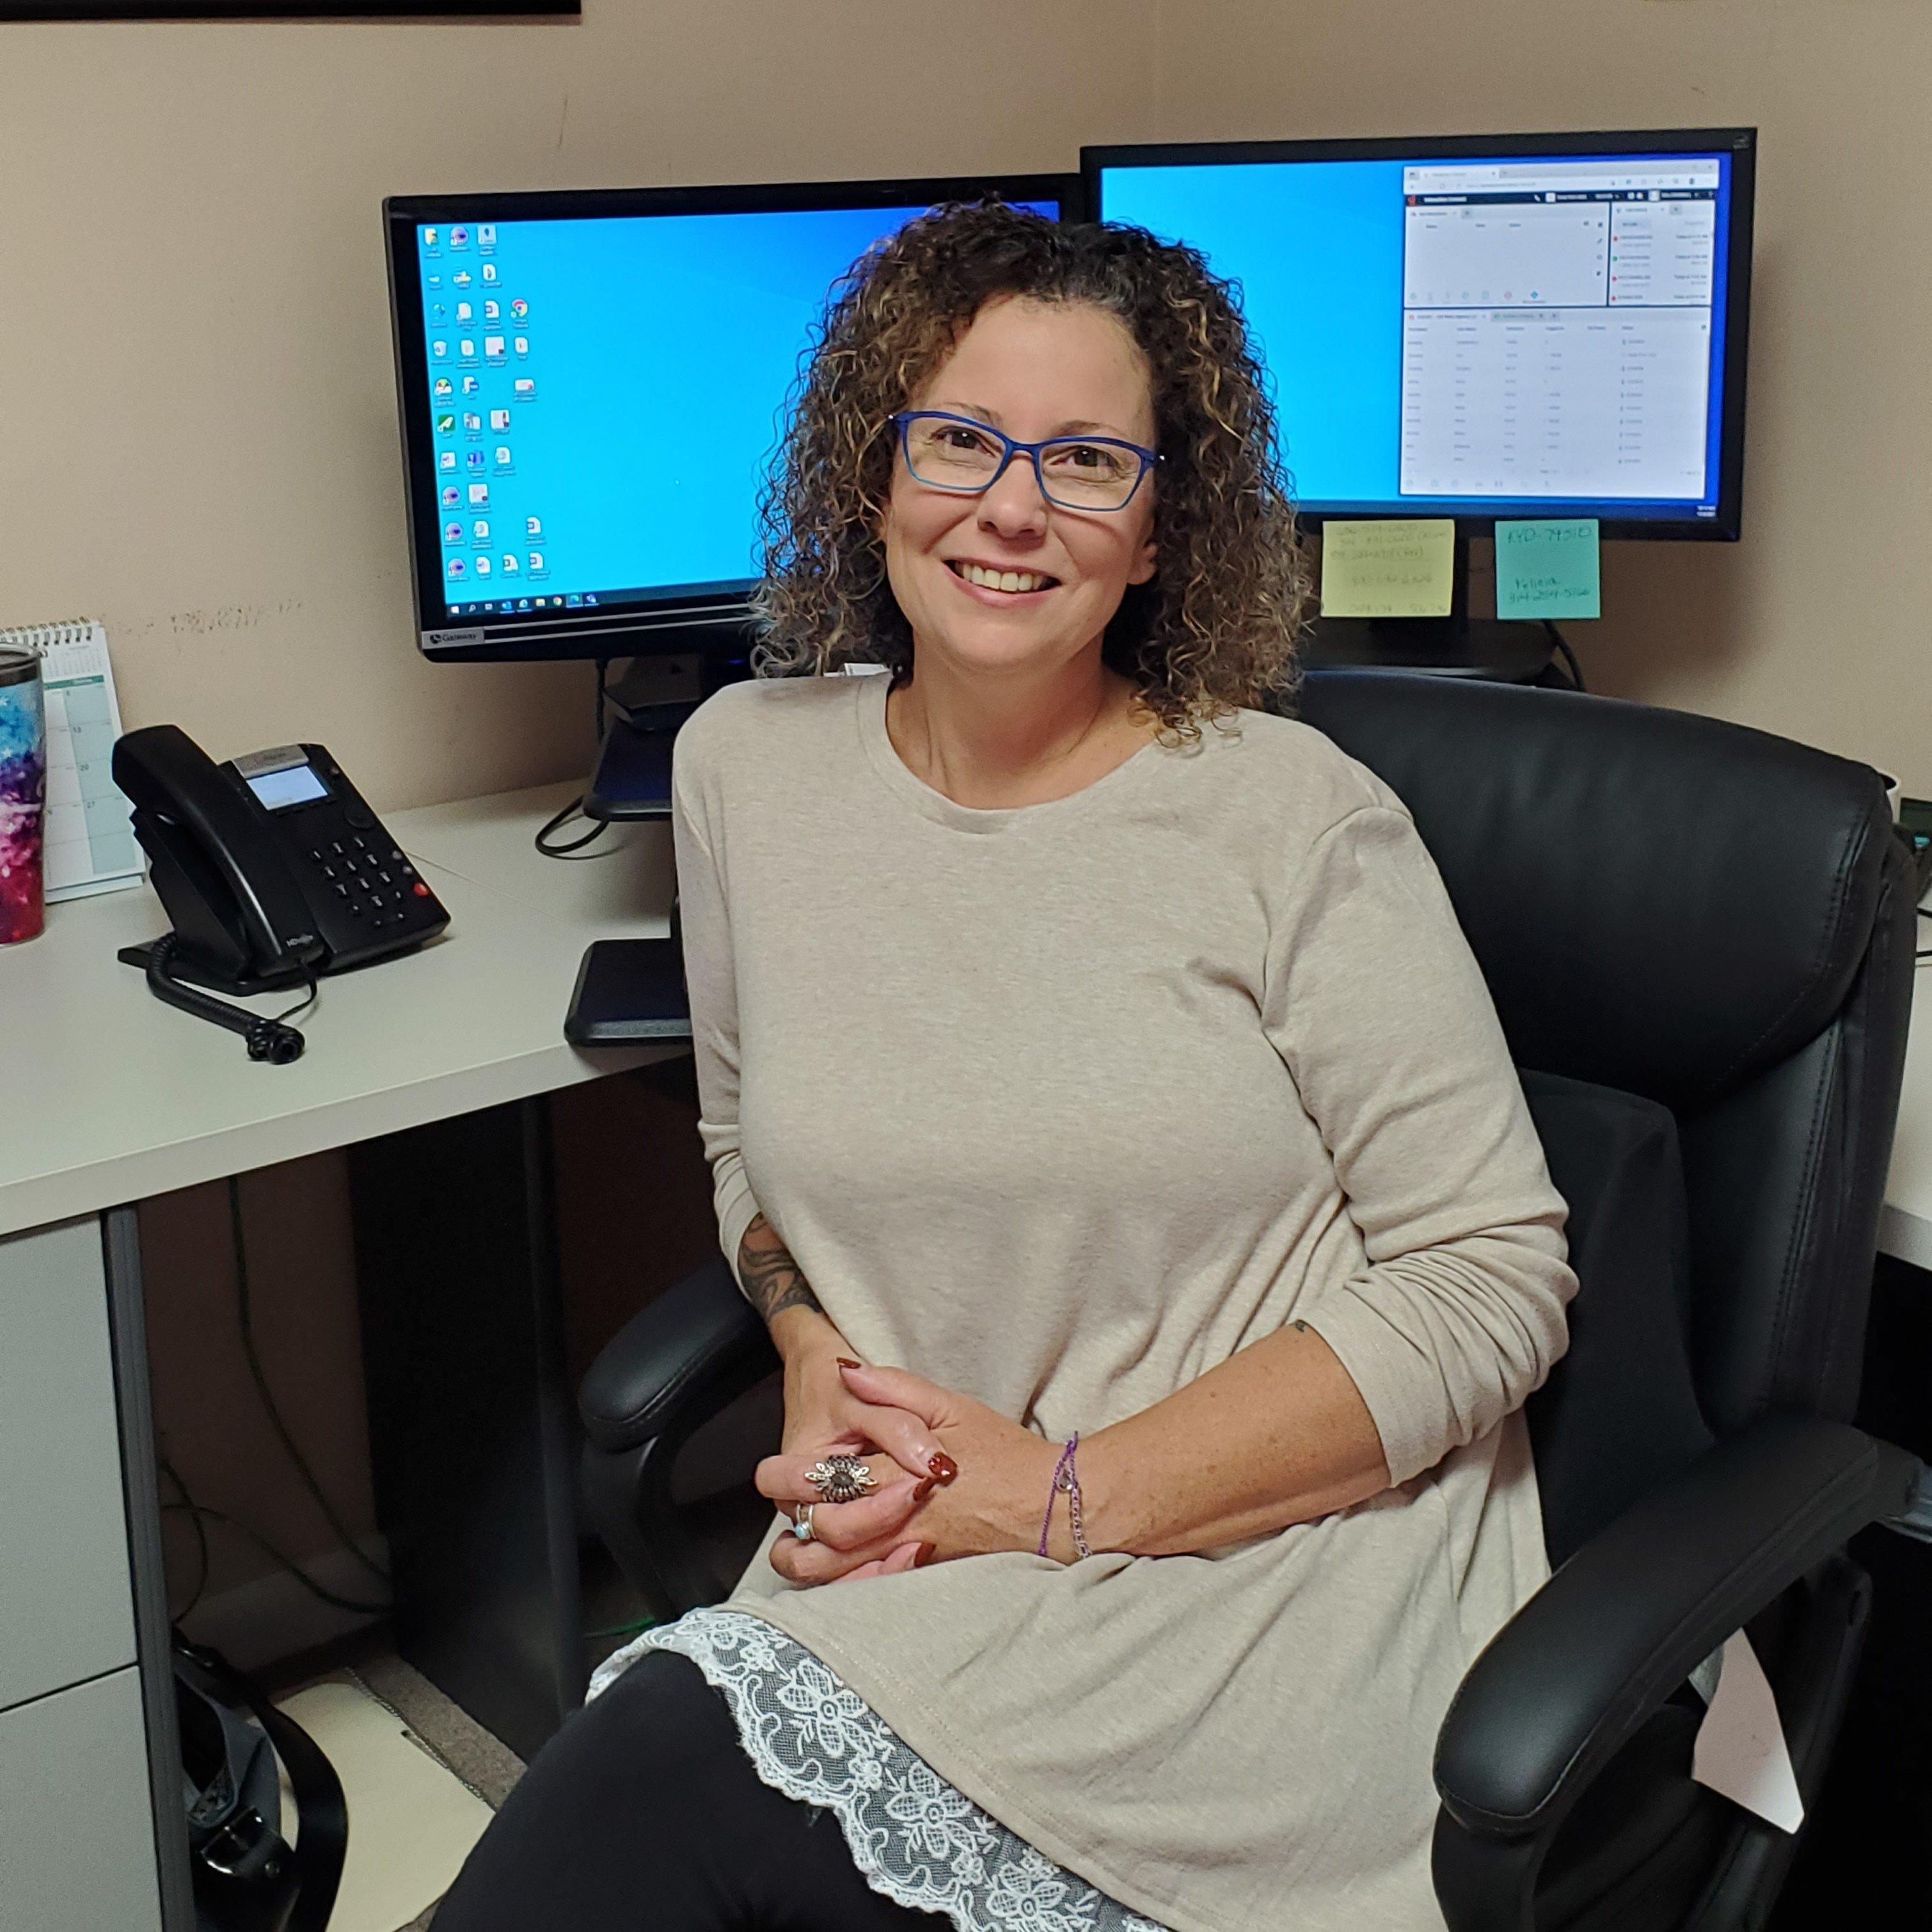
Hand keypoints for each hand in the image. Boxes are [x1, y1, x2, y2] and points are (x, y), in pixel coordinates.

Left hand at [758, 1362, 1062, 1584]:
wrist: (1049, 1506)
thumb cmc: (1002, 1452)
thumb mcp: (951, 1405)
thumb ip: (894, 1388)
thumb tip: (848, 1371)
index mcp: (900, 1470)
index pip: (829, 1476)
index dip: (791, 1475)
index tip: (775, 1468)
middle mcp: (898, 1517)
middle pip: (825, 1528)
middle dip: (791, 1514)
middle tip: (776, 1500)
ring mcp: (908, 1550)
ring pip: (839, 1570)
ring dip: (806, 1559)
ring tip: (789, 1543)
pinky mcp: (921, 1569)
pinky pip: (869, 1585)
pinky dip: (842, 1581)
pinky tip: (830, 1568)